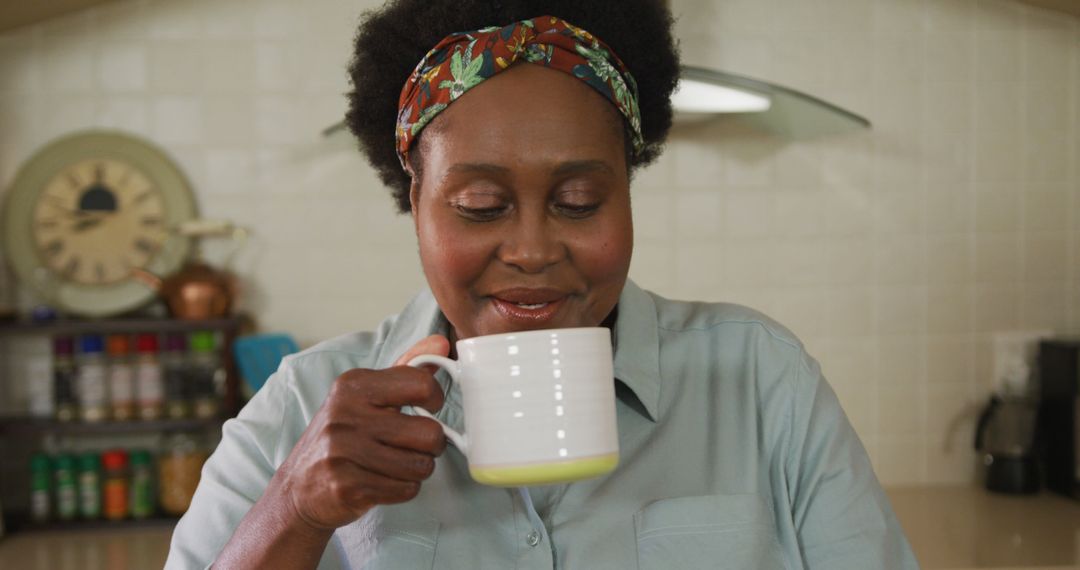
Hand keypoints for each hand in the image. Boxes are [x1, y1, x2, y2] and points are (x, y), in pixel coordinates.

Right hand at [274, 334, 451, 531]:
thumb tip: (442, 342)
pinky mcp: (346, 486)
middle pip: (429, 433)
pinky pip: (406, 490)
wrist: (299, 488)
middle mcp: (346, 415)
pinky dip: (402, 489)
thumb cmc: (342, 437)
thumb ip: (405, 369)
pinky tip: (382, 482)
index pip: (421, 384)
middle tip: (413, 446)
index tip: (427, 408)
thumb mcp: (366, 396)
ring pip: (421, 466)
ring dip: (417, 469)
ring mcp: (343, 451)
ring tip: (395, 464)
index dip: (435, 399)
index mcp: (353, 385)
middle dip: (431, 445)